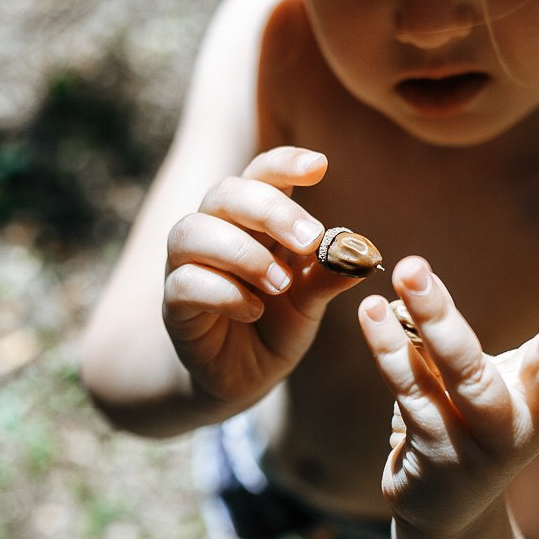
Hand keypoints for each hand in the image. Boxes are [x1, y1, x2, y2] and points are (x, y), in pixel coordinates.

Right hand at [164, 146, 363, 408]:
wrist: (245, 375)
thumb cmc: (277, 324)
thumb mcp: (310, 300)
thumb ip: (328, 274)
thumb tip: (364, 253)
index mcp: (250, 219)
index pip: (260, 174)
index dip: (284, 163)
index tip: (321, 166)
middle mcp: (213, 231)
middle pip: (225, 193)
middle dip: (270, 210)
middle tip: (310, 239)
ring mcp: (186, 265)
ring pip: (192, 232)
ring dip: (244, 253)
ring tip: (281, 284)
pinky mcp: (174, 304)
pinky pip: (185, 283)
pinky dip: (225, 293)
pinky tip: (254, 310)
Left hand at [358, 253, 538, 533]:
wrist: (448, 514)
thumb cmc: (495, 418)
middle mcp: (534, 414)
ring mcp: (485, 438)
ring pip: (467, 372)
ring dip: (440, 320)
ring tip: (412, 269)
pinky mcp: (436, 453)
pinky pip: (411, 392)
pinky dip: (390, 350)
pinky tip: (372, 313)